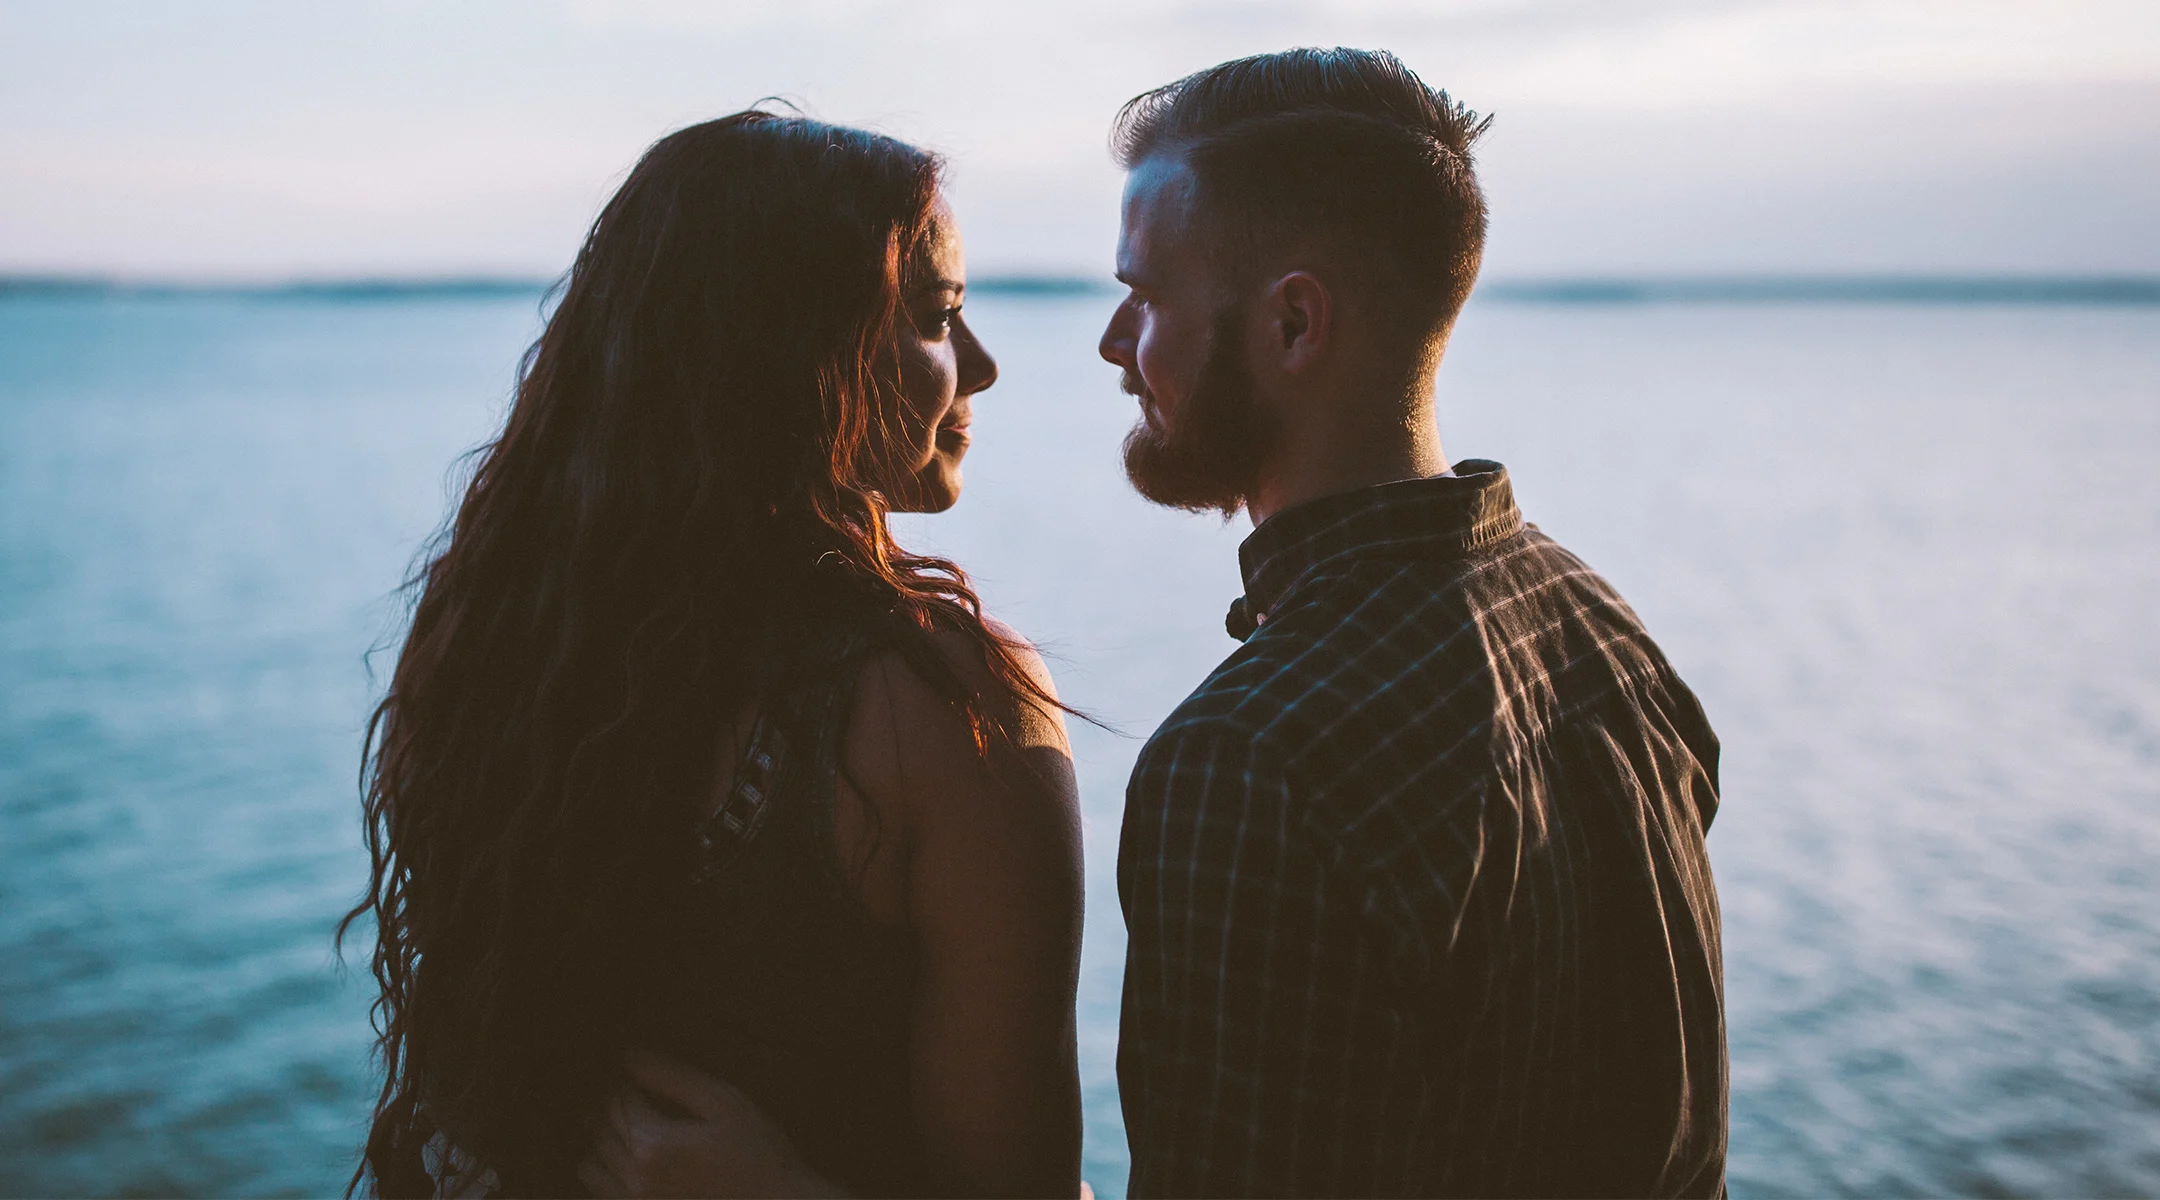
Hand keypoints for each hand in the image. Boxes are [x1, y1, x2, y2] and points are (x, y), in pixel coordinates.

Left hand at [578, 1049, 842, 1197]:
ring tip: (629, 1123)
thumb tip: (630, 1055)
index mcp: (654, 1144)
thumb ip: (672, 1078)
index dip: (624, 1078)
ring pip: (590, 1163)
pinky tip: (629, 1156)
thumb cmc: (758, 1151)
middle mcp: (635, 1177)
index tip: (635, 1068)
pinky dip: (604, 1169)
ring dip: (602, 1138)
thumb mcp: (724, 1102)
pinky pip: (600, 1190)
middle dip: (612, 1103)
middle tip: (633, 1089)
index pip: (618, 1098)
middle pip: (601, 1127)